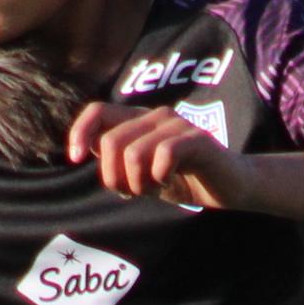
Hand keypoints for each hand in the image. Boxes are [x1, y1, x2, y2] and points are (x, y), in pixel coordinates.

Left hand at [65, 99, 250, 210]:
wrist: (228, 187)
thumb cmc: (182, 179)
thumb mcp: (140, 172)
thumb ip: (114, 159)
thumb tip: (83, 151)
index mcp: (139, 121)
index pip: (97, 111)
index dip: (79, 132)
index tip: (75, 159)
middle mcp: (156, 116)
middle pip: (111, 142)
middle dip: (113, 177)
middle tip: (130, 193)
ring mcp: (178, 125)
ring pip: (133, 153)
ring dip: (137, 183)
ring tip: (152, 189)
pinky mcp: (198, 139)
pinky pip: (164, 155)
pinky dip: (160, 177)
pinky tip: (169, 182)